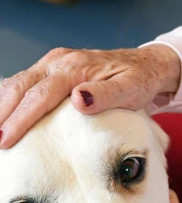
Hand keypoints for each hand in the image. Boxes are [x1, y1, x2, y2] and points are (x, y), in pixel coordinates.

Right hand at [0, 44, 180, 147]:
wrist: (146, 65)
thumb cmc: (140, 80)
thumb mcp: (131, 89)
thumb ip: (106, 94)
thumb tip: (78, 99)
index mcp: (74, 68)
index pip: (39, 96)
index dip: (20, 119)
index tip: (6, 141)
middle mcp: (60, 61)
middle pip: (21, 87)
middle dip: (2, 114)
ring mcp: (56, 62)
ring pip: (19, 82)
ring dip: (2, 105)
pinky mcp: (57, 68)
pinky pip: (28, 81)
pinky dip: (12, 97)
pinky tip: (6, 113)